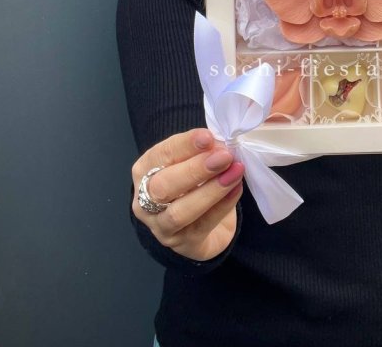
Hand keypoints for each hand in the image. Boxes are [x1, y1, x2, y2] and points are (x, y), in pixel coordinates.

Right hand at [132, 129, 244, 260]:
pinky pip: (203, 224)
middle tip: (224, 156)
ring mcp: (162, 226)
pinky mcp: (183, 243)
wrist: (199, 225)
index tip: (208, 137)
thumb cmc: (193, 184)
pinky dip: (223, 205)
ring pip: (180, 211)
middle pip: (163, 186)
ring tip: (235, 172)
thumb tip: (219, 143)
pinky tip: (237, 189)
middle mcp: (145, 200)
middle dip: (195, 169)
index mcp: (144, 170)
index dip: (185, 145)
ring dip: (211, 190)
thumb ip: (201, 151)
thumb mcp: (191, 162)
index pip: (161, 155)